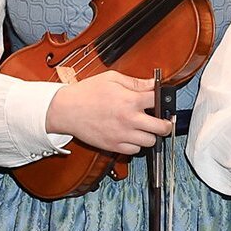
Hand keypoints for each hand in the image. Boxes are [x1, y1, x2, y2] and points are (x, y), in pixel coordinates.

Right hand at [44, 71, 170, 154]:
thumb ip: (136, 82)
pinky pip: (134, 151)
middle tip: (164, 120)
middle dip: (166, 123)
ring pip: (150, 142)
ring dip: (151, 135)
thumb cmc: (86, 93)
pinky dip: (136, 145)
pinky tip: (132, 135)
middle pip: (162, 127)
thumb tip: (153, 83)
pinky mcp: (112, 146)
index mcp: (131, 100)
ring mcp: (122, 135)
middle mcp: (129, 120)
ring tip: (146, 128)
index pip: (159, 101)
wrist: (65, 110)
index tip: (163, 99)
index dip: (163, 98)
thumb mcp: (112, 79)